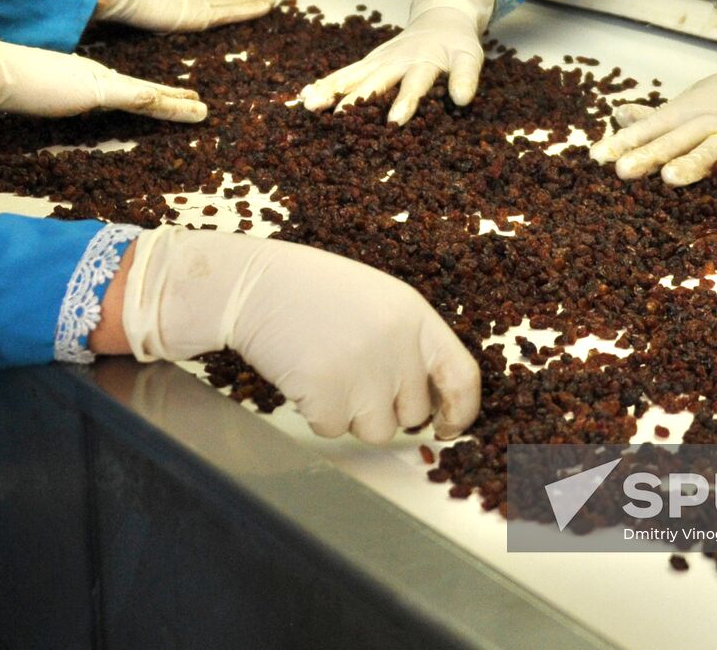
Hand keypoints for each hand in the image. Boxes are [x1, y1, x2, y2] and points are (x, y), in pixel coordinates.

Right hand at [0, 35, 205, 123]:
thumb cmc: (5, 81)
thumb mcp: (37, 95)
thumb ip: (53, 101)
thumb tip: (53, 110)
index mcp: (84, 80)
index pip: (126, 91)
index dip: (151, 96)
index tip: (170, 100)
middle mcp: (97, 79)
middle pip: (145, 91)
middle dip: (174, 99)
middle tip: (199, 106)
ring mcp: (99, 83)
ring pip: (150, 95)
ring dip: (178, 105)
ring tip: (203, 111)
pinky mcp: (97, 89)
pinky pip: (140, 98)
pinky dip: (166, 104)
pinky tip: (189, 108)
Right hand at [92, 0, 274, 32]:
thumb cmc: (118, 9)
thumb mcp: (129, 21)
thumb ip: (134, 21)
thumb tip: (122, 24)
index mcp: (172, 3)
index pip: (202, 2)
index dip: (220, 0)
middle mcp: (188, 0)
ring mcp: (196, 5)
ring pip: (232, 4)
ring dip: (252, 2)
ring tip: (271, 0)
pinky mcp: (202, 14)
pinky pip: (232, 12)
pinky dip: (250, 9)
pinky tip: (267, 7)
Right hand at [119, 227, 481, 443]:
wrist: (254, 286)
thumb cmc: (315, 292)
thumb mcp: (381, 302)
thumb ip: (412, 345)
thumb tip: (435, 402)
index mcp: (417, 319)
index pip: (462, 378)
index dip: (460, 411)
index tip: (448, 426)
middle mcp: (397, 348)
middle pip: (413, 414)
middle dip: (388, 407)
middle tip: (354, 373)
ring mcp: (362, 375)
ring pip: (376, 431)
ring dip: (352, 413)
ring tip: (328, 369)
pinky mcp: (326, 397)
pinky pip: (332, 430)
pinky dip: (316, 412)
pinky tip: (305, 375)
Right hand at [300, 0, 494, 124]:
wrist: (439, 19)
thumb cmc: (456, 44)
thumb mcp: (469, 57)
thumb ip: (466, 77)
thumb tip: (463, 99)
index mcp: (423, 62)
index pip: (414, 84)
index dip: (406, 101)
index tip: (395, 121)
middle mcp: (395, 61)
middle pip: (373, 82)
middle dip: (354, 99)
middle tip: (336, 117)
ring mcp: (378, 61)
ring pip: (351, 76)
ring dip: (330, 90)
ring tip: (309, 105)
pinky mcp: (367, 63)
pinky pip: (344, 74)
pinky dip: (325, 84)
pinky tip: (304, 96)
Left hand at [589, 11, 716, 192]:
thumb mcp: (690, 102)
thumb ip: (654, 117)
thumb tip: (618, 116)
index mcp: (683, 114)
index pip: (648, 130)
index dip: (623, 143)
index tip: (596, 156)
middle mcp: (702, 122)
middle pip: (671, 141)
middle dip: (647, 154)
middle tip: (622, 170)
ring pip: (707, 149)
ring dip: (689, 163)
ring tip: (669, 178)